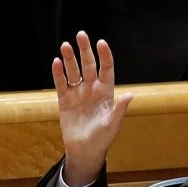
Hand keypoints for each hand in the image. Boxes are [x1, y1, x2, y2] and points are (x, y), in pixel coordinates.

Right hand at [52, 31, 133, 186]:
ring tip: (65, 46)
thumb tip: (130, 95)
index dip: (104, 56)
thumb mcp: (113, 124)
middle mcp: (91, 89)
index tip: (101, 43)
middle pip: (88, 65)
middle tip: (81, 35)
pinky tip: (56, 63)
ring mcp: (78, 93)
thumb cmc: (103, 138)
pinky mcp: (65, 101)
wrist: (85, 151)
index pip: (106, 69)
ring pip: (74, 72)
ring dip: (69, 59)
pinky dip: (58, 74)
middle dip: (85, 50)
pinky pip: (62, 84)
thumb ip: (119, 109)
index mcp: (106, 92)